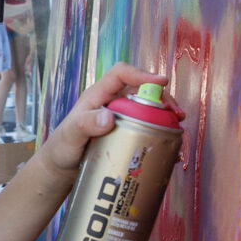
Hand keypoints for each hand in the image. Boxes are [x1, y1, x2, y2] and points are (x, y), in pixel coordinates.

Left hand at [41, 62, 180, 178]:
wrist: (62, 166)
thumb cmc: (62, 146)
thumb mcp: (71, 135)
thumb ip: (85, 124)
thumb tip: (109, 117)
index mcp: (98, 95)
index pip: (120, 74)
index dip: (141, 74)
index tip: (161, 82)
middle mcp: (111, 102)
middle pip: (141, 90)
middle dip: (162, 97)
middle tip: (177, 114)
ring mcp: (120, 117)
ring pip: (148, 108)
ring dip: (165, 114)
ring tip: (178, 127)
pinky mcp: (126, 132)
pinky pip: (147, 126)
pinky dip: (161, 131)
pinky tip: (170, 144)